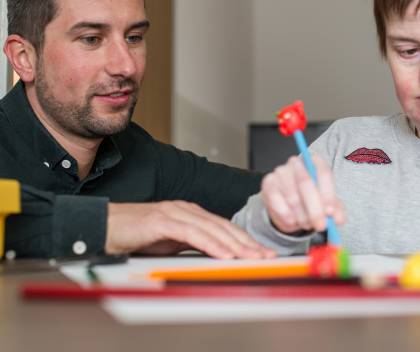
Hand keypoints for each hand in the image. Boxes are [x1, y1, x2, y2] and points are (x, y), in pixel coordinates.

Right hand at [105, 200, 275, 258]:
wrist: (106, 226)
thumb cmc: (137, 234)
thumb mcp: (171, 242)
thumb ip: (192, 244)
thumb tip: (214, 254)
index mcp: (191, 213)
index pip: (224, 227)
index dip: (244, 240)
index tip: (261, 253)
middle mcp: (187, 210)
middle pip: (224, 226)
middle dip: (247, 243)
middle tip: (266, 256)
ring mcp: (176, 213)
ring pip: (212, 229)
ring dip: (234, 244)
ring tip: (251, 257)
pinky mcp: (163, 221)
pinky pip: (192, 234)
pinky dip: (210, 244)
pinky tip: (223, 254)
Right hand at [261, 155, 344, 233]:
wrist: (287, 206)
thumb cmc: (309, 201)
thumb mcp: (326, 205)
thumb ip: (335, 211)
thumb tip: (338, 219)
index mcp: (314, 162)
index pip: (323, 172)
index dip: (328, 194)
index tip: (330, 212)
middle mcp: (296, 163)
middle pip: (306, 183)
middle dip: (315, 208)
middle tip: (321, 225)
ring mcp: (280, 172)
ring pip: (292, 196)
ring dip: (301, 215)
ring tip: (306, 223)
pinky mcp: (268, 183)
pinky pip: (277, 202)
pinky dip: (286, 215)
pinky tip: (292, 221)